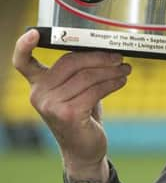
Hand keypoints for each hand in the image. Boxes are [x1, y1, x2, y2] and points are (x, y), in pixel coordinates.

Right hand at [12, 29, 130, 182]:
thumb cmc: (81, 114)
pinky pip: (95, 90)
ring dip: (111, 71)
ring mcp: (51, 105)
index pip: (22, 63)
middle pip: (70, 62)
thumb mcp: (75, 91)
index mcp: (38, 84)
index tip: (33, 33)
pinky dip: (112, 83)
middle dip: (98, 56)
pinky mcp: (68, 114)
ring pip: (87, 76)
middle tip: (118, 57)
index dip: (24, 46)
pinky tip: (121, 81)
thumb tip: (103, 49)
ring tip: (125, 69)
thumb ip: (79, 72)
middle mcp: (39, 94)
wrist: (84, 149)